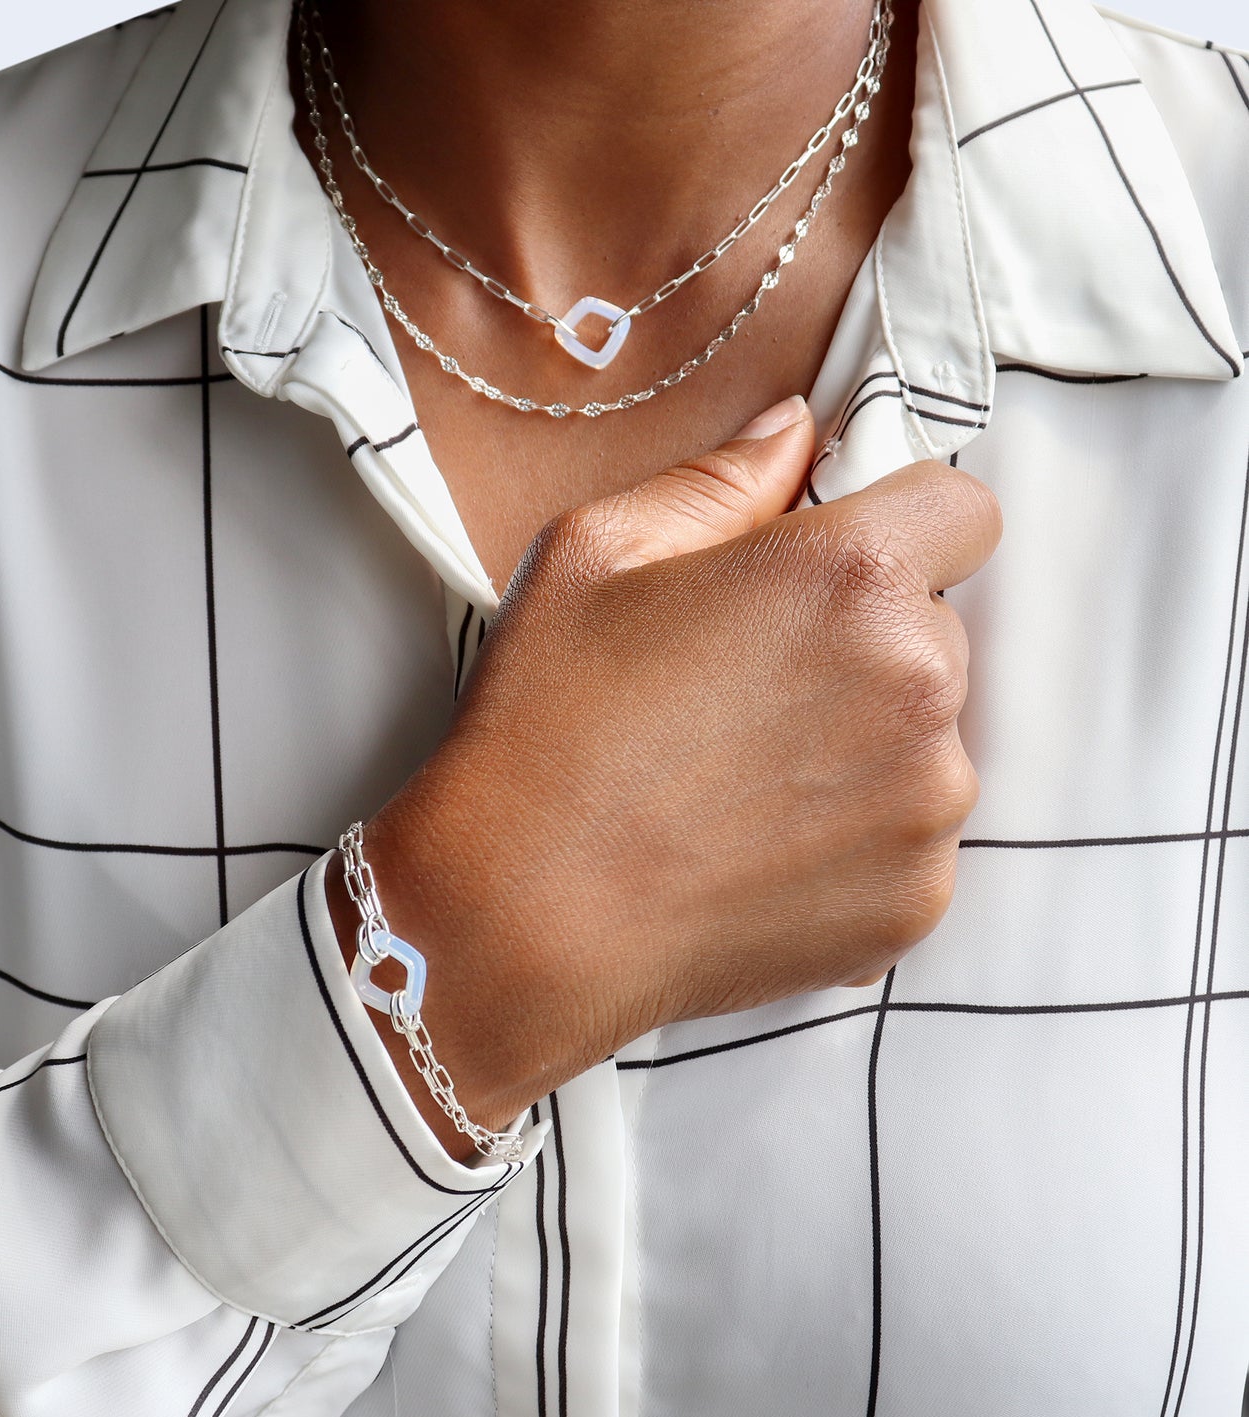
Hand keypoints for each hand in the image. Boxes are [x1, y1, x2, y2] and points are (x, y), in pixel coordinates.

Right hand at [330, 396, 1001, 1147]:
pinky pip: (912, 838)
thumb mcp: (596, 555)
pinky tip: (756, 846)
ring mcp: (927, 806)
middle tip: (748, 684)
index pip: (962, 510)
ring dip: (863, 741)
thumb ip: (720, 478)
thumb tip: (795, 430)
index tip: (832, 564)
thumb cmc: (546, 728)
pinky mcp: (916, 900)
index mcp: (850, 577)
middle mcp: (917, 685)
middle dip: (864, 639)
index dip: (898, 524)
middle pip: (936, 629)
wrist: (522, 917)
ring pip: (928, 738)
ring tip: (741, 777)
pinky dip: (856, 837)